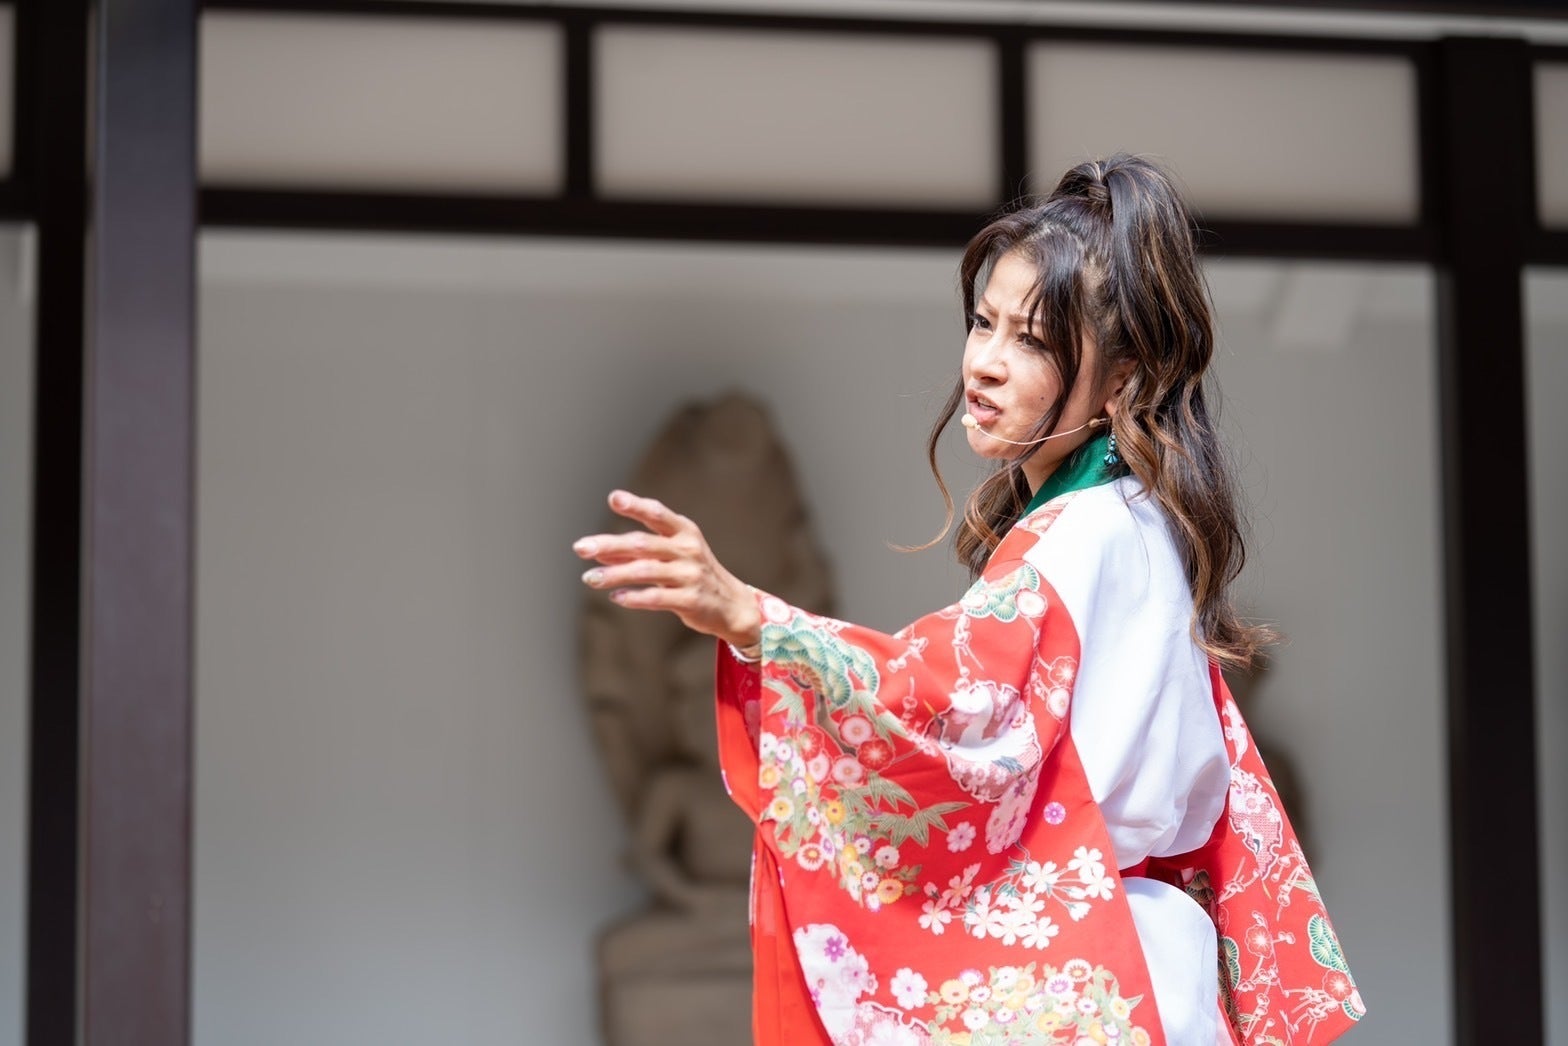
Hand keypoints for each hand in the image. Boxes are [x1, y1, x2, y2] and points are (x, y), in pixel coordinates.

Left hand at [574, 489, 761, 650]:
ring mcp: (690, 575)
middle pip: (643, 543)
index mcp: (684, 531)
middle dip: (609, 545)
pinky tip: (616, 597)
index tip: (614, 499)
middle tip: (581, 548)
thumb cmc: (693, 574)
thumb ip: (638, 551)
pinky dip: (634, 596)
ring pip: (646, 571)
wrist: (731, 605)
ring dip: (614, 574)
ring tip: (589, 578)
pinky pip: (657, 597)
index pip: (657, 514)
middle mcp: (688, 549)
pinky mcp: (691, 600)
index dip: (636, 506)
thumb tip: (599, 551)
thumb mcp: (671, 555)